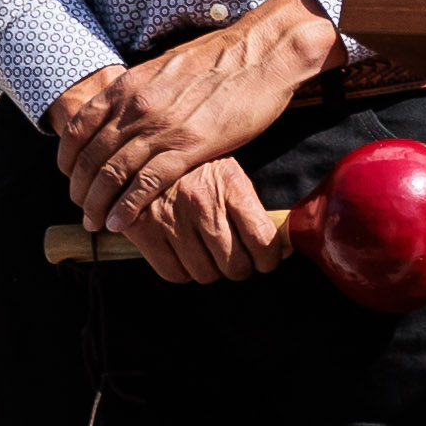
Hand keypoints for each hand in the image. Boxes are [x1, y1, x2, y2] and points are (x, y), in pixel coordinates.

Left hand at [61, 0, 334, 220]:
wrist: (261, 54)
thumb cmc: (221, 59)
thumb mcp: (167, 67)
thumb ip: (141, 89)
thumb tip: (128, 105)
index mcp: (129, 85)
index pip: (79, 127)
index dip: (67, 157)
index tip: (69, 175)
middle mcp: (137, 107)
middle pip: (91, 156)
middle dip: (80, 188)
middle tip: (79, 207)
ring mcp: (162, 128)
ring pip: (113, 173)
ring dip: (98, 203)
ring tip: (94, 221)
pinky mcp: (190, 147)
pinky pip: (147, 183)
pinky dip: (128, 206)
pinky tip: (120, 222)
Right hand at [114, 156, 285, 283]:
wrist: (144, 152)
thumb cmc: (195, 168)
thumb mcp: (229, 175)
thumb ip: (255, 211)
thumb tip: (282, 250)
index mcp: (230, 187)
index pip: (261, 240)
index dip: (268, 260)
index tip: (266, 261)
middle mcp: (202, 205)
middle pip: (235, 265)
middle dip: (241, 268)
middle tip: (236, 260)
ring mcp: (171, 220)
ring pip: (206, 274)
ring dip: (212, 271)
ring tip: (209, 255)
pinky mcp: (144, 232)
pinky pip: (174, 274)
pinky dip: (183, 272)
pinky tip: (185, 257)